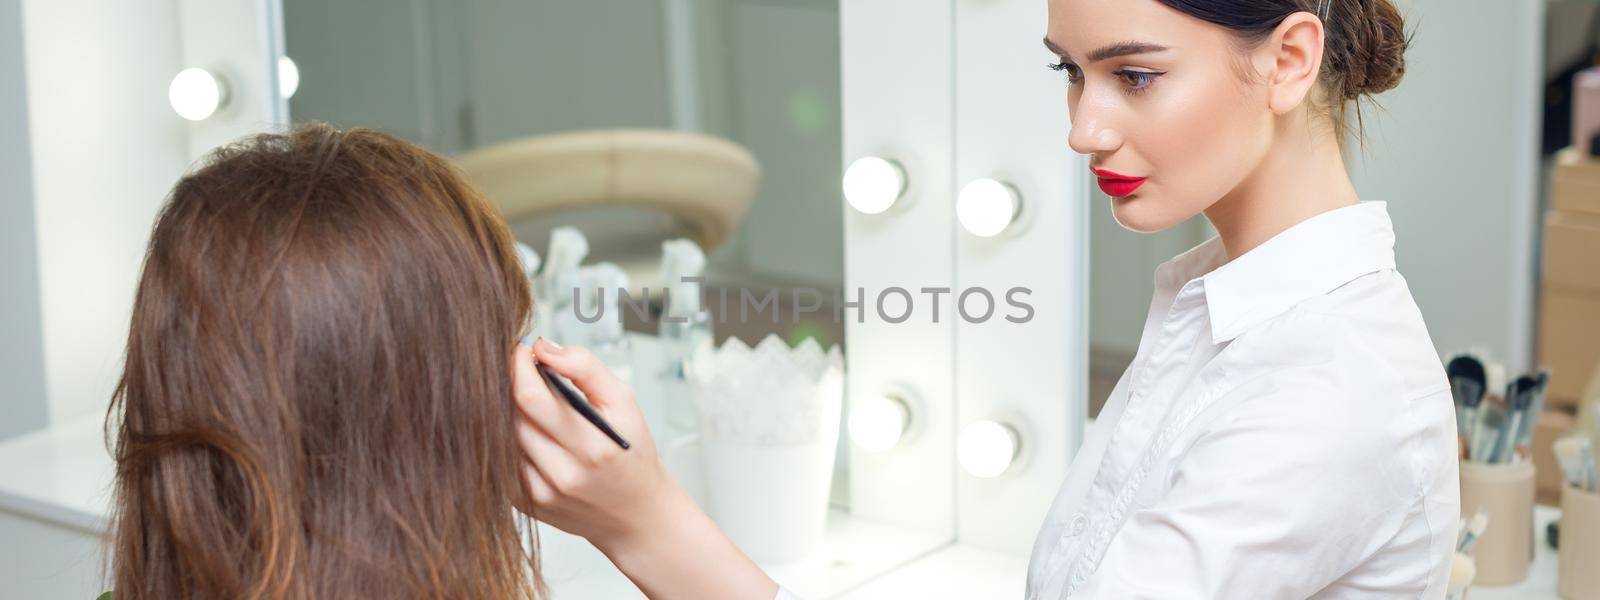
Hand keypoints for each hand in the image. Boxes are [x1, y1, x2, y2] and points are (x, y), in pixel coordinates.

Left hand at [509, 337, 666, 547]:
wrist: (635, 514)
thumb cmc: (631, 454)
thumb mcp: (624, 403)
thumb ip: (586, 369)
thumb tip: (543, 348)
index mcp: (592, 446)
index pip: (531, 399)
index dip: (518, 367)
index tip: (521, 351)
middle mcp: (563, 475)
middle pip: (510, 417)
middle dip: (511, 385)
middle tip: (521, 371)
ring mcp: (541, 494)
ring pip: (499, 439)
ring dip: (506, 413)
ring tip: (526, 401)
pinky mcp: (526, 505)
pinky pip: (500, 461)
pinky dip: (507, 440)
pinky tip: (526, 431)